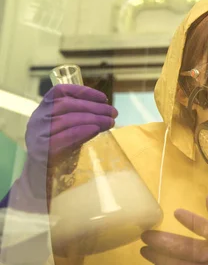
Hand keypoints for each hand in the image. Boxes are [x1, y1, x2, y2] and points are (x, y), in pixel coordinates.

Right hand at [6, 84, 116, 206]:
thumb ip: (81, 117)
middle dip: (93, 107)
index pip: (59, 92)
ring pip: (66, 119)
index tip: (104, 97)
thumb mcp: (69, 127)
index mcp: (44, 108)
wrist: (41, 172)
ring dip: (92, 118)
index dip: (83, 92)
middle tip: (113, 112)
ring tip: (110, 122)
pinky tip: (96, 130)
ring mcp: (38, 134)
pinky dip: (81, 131)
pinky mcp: (42, 150)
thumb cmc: (60, 146)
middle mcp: (38, 118)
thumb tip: (107, 111)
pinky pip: (63, 137)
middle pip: (66, 105)